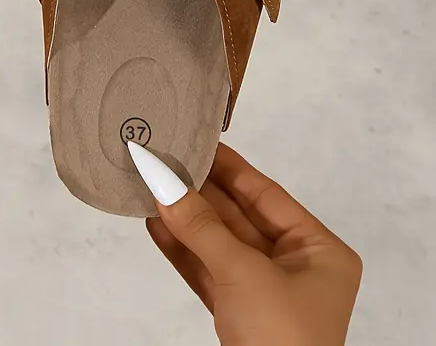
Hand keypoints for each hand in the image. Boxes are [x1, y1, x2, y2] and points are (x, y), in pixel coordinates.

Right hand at [129, 142, 361, 345]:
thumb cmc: (281, 336)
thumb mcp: (242, 271)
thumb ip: (199, 225)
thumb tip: (161, 182)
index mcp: (318, 251)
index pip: (266, 194)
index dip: (229, 167)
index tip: (197, 142)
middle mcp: (295, 268)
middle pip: (238, 218)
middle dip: (199, 194)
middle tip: (164, 163)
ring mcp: (265, 293)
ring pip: (218, 245)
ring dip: (184, 220)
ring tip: (150, 188)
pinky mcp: (237, 315)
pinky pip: (207, 272)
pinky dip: (182, 251)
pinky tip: (155, 226)